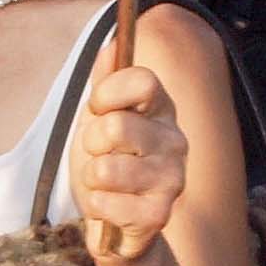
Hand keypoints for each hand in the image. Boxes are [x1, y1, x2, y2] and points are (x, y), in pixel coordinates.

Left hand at [68, 62, 189, 264]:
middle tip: (98, 154)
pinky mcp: (160, 213)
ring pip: (106, 169)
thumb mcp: (99, 117)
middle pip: (116, 126)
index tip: (97, 108)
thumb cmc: (108, 161)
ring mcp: (172, 178)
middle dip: (91, 143)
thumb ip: (106, 82)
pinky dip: (96, 206)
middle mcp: (174, 140)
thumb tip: (112, 45)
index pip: (142, 80)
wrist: (114, 220)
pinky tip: (110, 207)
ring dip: (91, 178)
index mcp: (161, 110)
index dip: (107, 93)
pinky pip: (106, 203)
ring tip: (103, 183)